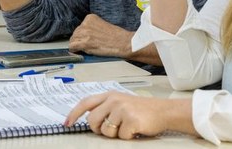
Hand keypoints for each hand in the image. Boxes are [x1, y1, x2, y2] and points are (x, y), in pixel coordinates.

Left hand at [65, 92, 191, 139]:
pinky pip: (121, 136)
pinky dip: (128, 137)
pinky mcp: (131, 120)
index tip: (67, 123)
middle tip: (112, 129)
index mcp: (110, 95)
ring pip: (106, 131)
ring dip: (115, 134)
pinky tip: (136, 129)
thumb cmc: (143, 109)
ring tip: (127, 126)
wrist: (164, 111)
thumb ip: (105, 107)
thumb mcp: (121, 103)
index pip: (86, 103)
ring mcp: (122, 109)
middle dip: (99, 130)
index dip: (74, 113)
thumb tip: (88, 119)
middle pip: (92, 121)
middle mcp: (114, 100)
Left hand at [69, 14, 132, 57]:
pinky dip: (75, 50)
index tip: (88, 39)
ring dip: (78, 45)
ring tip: (88, 49)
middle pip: (75, 33)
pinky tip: (81, 52)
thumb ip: (92, 28)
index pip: (80, 27)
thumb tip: (85, 36)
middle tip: (89, 45)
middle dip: (80, 40)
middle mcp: (85, 24)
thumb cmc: (117, 36)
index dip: (83, 35)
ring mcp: (84, 33)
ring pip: (73, 40)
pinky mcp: (85, 43)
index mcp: (90, 18)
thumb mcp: (103, 25)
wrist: (124, 43)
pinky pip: (72, 47)